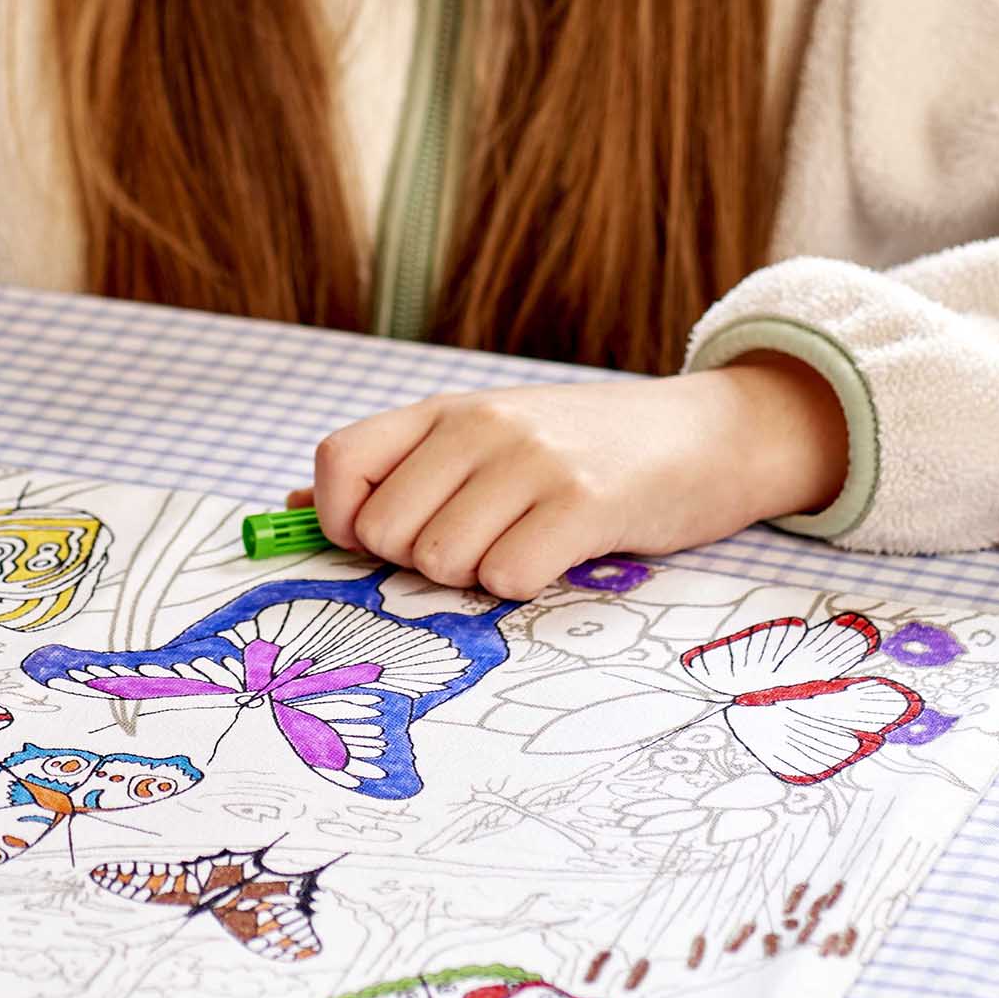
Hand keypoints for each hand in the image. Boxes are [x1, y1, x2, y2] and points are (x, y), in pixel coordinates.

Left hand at [301, 356, 849, 601]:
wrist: (706, 434)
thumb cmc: (582, 451)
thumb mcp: (482, 440)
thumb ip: (394, 472)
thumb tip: (291, 513)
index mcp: (444, 411)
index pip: (339, 463)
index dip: (340, 521)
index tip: (382, 543)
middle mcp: (480, 426)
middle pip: (385, 530)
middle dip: (418, 563)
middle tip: (476, 547)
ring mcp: (532, 460)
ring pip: (442, 561)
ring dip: (478, 577)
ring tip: (523, 547)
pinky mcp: (587, 504)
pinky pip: (509, 576)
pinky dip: (526, 586)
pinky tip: (559, 558)